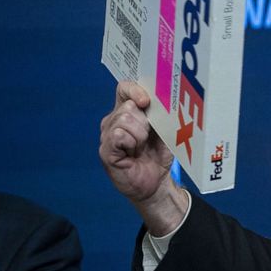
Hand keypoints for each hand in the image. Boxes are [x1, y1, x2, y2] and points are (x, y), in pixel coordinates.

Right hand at [98, 81, 186, 234]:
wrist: (156, 182)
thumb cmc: (159, 154)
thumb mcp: (165, 129)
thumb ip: (161, 112)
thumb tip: (164, 98)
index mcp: (128, 111)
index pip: (124, 88)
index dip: (135, 90)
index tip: (147, 101)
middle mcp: (114, 120)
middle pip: (128, 106)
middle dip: (145, 122)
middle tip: (147, 139)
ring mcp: (107, 134)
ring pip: (125, 119)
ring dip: (140, 135)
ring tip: (141, 148)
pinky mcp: (105, 150)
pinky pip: (118, 135)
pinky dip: (132, 143)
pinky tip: (133, 153)